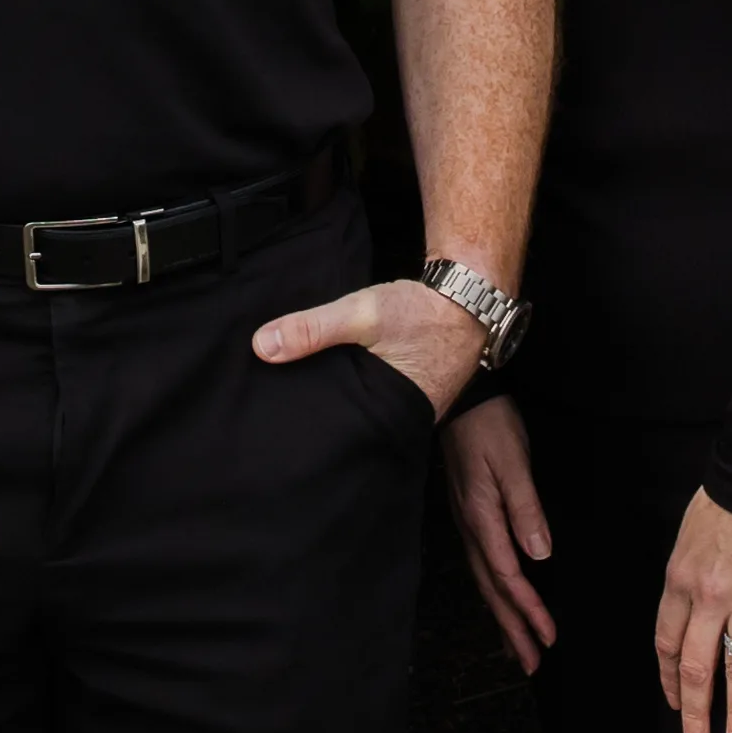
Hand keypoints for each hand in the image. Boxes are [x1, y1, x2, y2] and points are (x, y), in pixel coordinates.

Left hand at [248, 276, 488, 417]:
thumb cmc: (421, 310)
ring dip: (343, 404)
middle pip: (353, 427)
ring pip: (366, 413)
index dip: (314, 432)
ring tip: (305, 399)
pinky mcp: (414, 391)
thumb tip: (262, 347)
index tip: (281, 429)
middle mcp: (404, 421)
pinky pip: (379, 397)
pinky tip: (339, 379)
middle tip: (285, 415)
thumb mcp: (361, 313)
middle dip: (324, 421)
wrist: (469, 295)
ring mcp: (413, 408)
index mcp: (393, 415)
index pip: (343, 436)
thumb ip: (312, 329)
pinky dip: (361, 390)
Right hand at [443, 397, 558, 670]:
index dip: (528, 610)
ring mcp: (468, 523)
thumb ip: (525, 508)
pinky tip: (502, 597)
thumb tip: (540, 554)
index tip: (549, 637)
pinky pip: (483, 565)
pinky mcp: (470, 514)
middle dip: (512, 629)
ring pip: (485, 581)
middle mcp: (471, 528)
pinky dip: (495, 591)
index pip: (508, 576)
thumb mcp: (511, 462)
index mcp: (482, 520)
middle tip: (532, 664)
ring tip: (518, 648)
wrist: (463, 396)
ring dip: (503, 616)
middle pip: (492, 590)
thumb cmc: (489, 427)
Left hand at [656, 490, 731, 732]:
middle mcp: (710, 598)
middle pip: (697, 667)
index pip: (667, 644)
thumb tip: (687, 616)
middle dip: (695, 713)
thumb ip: (686, 581)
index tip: (675, 705)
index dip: (670, 680)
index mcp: (680, 582)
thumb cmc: (721, 502)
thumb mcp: (686, 541)